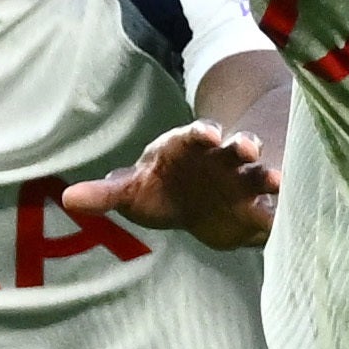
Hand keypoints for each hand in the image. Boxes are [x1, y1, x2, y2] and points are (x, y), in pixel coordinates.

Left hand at [61, 122, 279, 250]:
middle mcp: (219, 158)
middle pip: (233, 146)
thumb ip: (106, 193)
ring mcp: (241, 180)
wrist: (195, 207)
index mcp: (188, 146)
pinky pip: (268, 205)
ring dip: (266, 175)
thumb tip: (67, 199)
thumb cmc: (159, 189)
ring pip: (257, 171)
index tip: (207, 133)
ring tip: (277, 182)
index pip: (195, 133)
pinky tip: (280, 217)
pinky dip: (275, 210)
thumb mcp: (132, 190)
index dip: (201, 131)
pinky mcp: (255, 205)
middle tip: (247, 147)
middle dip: (242, 145)